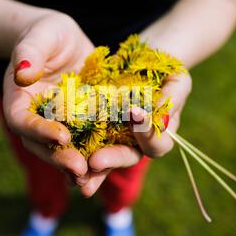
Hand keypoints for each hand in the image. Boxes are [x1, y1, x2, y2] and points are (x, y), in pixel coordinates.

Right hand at [3, 11, 93, 181]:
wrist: (63, 42)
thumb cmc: (47, 34)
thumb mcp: (41, 35)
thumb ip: (29, 52)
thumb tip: (22, 74)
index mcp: (19, 101)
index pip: (23, 121)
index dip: (40, 131)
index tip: (62, 136)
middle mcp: (36, 119)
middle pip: (42, 145)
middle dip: (61, 158)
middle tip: (80, 169)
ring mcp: (57, 126)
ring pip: (62, 152)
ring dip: (77, 167)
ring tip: (93, 179)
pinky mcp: (79, 127)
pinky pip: (84, 145)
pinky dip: (93, 159)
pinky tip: (107, 168)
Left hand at [80, 73, 191, 196]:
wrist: (140, 61)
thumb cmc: (165, 70)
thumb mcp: (176, 79)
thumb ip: (174, 98)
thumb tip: (162, 120)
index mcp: (159, 135)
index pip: (156, 144)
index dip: (147, 134)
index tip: (133, 114)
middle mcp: (136, 142)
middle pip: (126, 157)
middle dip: (111, 160)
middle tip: (95, 162)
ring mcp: (114, 137)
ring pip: (102, 158)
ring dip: (88, 169)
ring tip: (75, 174)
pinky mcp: (93, 127)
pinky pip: (82, 139)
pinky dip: (72, 146)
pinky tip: (59, 149)